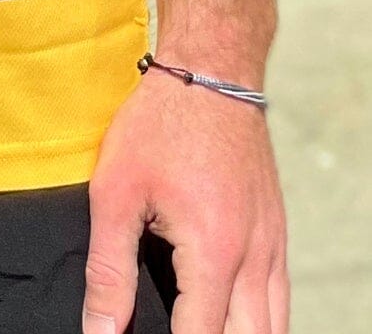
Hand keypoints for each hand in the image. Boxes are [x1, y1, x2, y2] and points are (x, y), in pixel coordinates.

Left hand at [84, 66, 288, 333]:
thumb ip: (108, 268)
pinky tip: (227, 314)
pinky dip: (258, 318)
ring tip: (197, 325)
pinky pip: (279, 298)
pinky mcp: (276, 232)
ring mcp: (272, 246)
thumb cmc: (161, 123)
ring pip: (272, 326)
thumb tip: (100, 330)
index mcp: (214, 251)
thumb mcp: (116, 191)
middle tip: (174, 328)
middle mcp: (254, 257)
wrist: (211, 71)